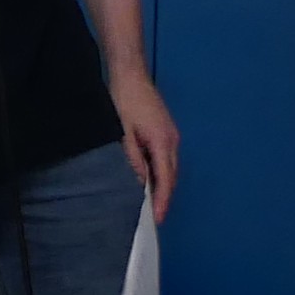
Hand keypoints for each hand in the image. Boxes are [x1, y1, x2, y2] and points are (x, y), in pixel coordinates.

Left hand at [110, 61, 180, 222]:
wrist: (130, 74)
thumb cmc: (122, 101)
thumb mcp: (122, 132)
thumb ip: (131, 158)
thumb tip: (140, 183)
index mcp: (162, 142)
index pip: (165, 179)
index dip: (162, 201)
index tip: (158, 219)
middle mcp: (172, 141)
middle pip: (171, 176)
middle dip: (164, 198)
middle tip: (154, 218)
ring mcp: (171, 135)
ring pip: (170, 168)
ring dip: (163, 186)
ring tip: (152, 205)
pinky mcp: (166, 132)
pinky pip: (166, 159)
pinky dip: (161, 173)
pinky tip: (150, 182)